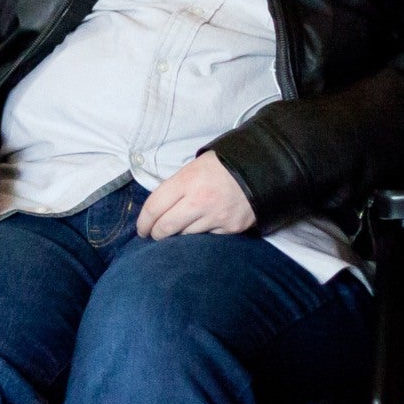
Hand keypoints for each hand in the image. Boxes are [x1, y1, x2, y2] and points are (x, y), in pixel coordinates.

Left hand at [136, 152, 256, 238]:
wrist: (262, 169)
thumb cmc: (224, 165)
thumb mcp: (196, 167)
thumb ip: (177, 186)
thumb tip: (159, 208)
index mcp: (187, 181)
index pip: (154, 207)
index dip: (143, 222)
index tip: (141, 229)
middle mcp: (199, 201)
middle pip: (165, 227)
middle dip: (156, 234)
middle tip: (154, 235)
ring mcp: (216, 217)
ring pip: (185, 236)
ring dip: (179, 235)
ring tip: (179, 230)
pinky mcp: (231, 228)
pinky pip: (208, 238)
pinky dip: (203, 235)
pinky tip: (203, 227)